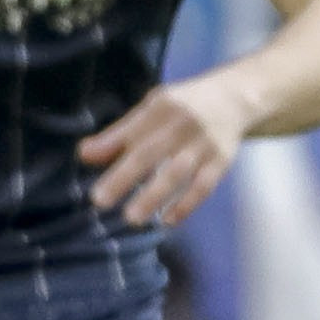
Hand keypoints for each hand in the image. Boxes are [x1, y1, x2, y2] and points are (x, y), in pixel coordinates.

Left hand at [79, 73, 255, 229]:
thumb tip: (84, 154)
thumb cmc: (181, 108)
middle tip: (99, 200)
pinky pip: (204, 186)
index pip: (132, 129)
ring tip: (132, 218)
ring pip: (177, 173)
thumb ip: (119, 133)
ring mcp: (205, 144)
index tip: (84, 159)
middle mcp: (184, 124)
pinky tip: (168, 220)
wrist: (236, 98)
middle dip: (124, 177)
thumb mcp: (151, 109)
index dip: (109, 144)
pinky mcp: (222, 161)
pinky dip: (187, 204)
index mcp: (162, 107)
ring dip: (154, 196)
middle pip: (150, 152)